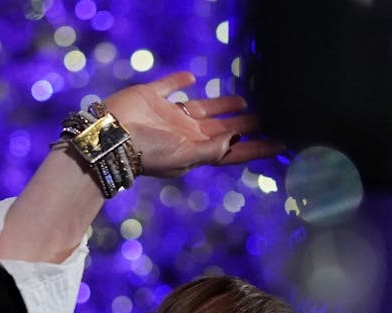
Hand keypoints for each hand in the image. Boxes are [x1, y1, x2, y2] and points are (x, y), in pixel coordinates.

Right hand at [103, 71, 281, 177]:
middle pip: (222, 129)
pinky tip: (191, 77)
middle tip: (268, 118)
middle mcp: (184, 134)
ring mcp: (168, 116)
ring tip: (243, 102)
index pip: (232, 150)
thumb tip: (236, 141)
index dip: (257, 147)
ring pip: (202, 109)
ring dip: (222, 106)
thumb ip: (211, 150)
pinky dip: (180, 81)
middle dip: (244, 127)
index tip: (280, 143)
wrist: (110, 137)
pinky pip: (170, 86)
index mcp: (194, 150)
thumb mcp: (184, 155)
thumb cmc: (147, 152)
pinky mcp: (152, 97)